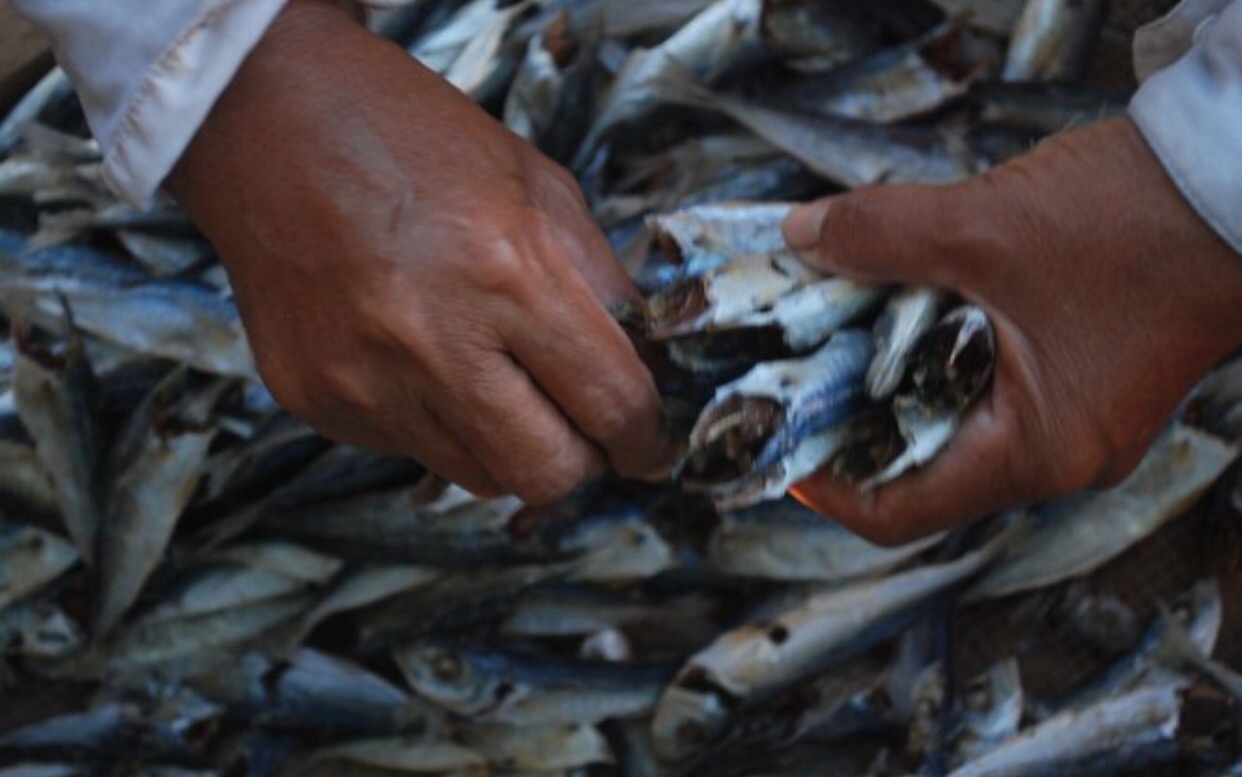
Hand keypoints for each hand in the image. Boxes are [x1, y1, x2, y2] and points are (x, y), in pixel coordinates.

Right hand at [167, 0, 674, 501]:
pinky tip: (416, 356)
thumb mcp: (539, 186)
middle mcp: (433, 341)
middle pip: (546, 474)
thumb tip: (646, 372)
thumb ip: (600, 285)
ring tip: (490, 376)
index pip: (609, 403)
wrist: (267, 120)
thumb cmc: (416, 140)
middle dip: (583, 464)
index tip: (650, 447)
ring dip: (507, 444)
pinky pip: (409, 451)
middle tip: (584, 432)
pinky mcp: (316, 401)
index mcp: (507, 271)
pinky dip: (436, 422)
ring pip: (478, 478)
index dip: (646, 440)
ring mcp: (365, 381)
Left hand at [783, 117, 1241, 544]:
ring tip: (838, 334)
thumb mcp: (986, 226)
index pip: (906, 511)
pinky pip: (990, 385)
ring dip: (896, 378)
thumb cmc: (1137, 217)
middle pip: (924, 465)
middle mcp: (1059, 451)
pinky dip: (940, 353)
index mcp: (1038, 449)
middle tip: (793, 379)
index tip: (782, 454)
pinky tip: (906, 305)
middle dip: (854, 421)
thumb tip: (799, 237)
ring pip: (956, 419)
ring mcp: (1078, 415)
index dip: (832, 489)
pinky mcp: (1087, 374)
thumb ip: (881, 235)